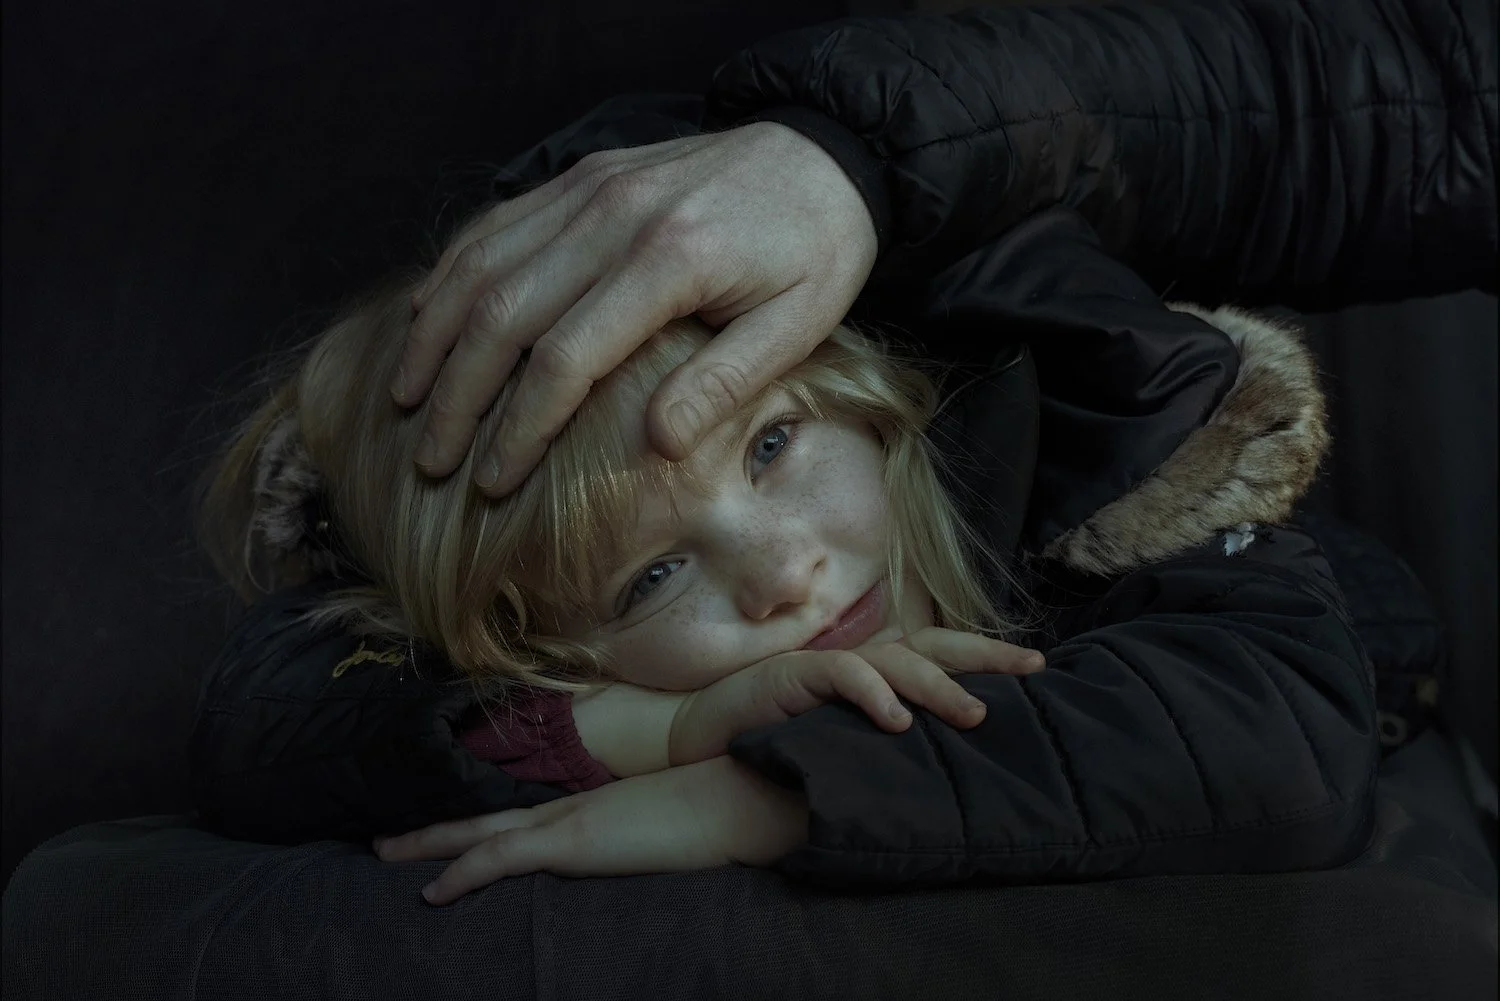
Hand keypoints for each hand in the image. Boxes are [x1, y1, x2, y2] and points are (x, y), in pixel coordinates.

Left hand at [372, 756, 807, 905]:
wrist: (735, 798)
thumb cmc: (715, 816)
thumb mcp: (666, 831)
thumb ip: (641, 840)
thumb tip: (639, 853)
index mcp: (591, 808)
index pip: (525, 818)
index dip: (484, 824)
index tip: (454, 831)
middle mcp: (568, 808)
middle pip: (485, 817)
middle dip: (433, 829)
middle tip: (385, 839)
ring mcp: (566, 822)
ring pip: (478, 832)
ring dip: (429, 844)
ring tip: (384, 854)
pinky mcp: (570, 841)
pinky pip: (500, 857)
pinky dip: (460, 872)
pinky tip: (431, 891)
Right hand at [392, 121, 877, 494]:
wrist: (823, 152)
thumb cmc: (816, 250)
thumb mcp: (799, 326)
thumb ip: (724, 383)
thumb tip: (656, 445)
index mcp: (669, 259)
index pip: (565, 356)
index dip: (519, 426)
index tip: (492, 481)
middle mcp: (614, 215)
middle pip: (501, 312)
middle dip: (458, 395)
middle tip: (432, 458)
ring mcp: (589, 188)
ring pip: (481, 264)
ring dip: (434, 336)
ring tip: (408, 400)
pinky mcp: (580, 176)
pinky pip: (495, 224)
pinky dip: (451, 275)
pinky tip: (426, 321)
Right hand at [668, 629, 1045, 765]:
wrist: (709, 738)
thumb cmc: (781, 742)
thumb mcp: (848, 743)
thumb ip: (892, 741)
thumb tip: (955, 761)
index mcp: (877, 671)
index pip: (941, 655)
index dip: (988, 658)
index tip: (1039, 669)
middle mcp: (860, 659)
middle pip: (931, 647)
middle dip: (984, 657)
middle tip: (1033, 670)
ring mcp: (829, 663)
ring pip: (895, 662)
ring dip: (936, 687)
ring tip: (973, 714)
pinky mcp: (796, 674)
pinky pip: (842, 677)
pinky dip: (872, 696)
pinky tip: (897, 721)